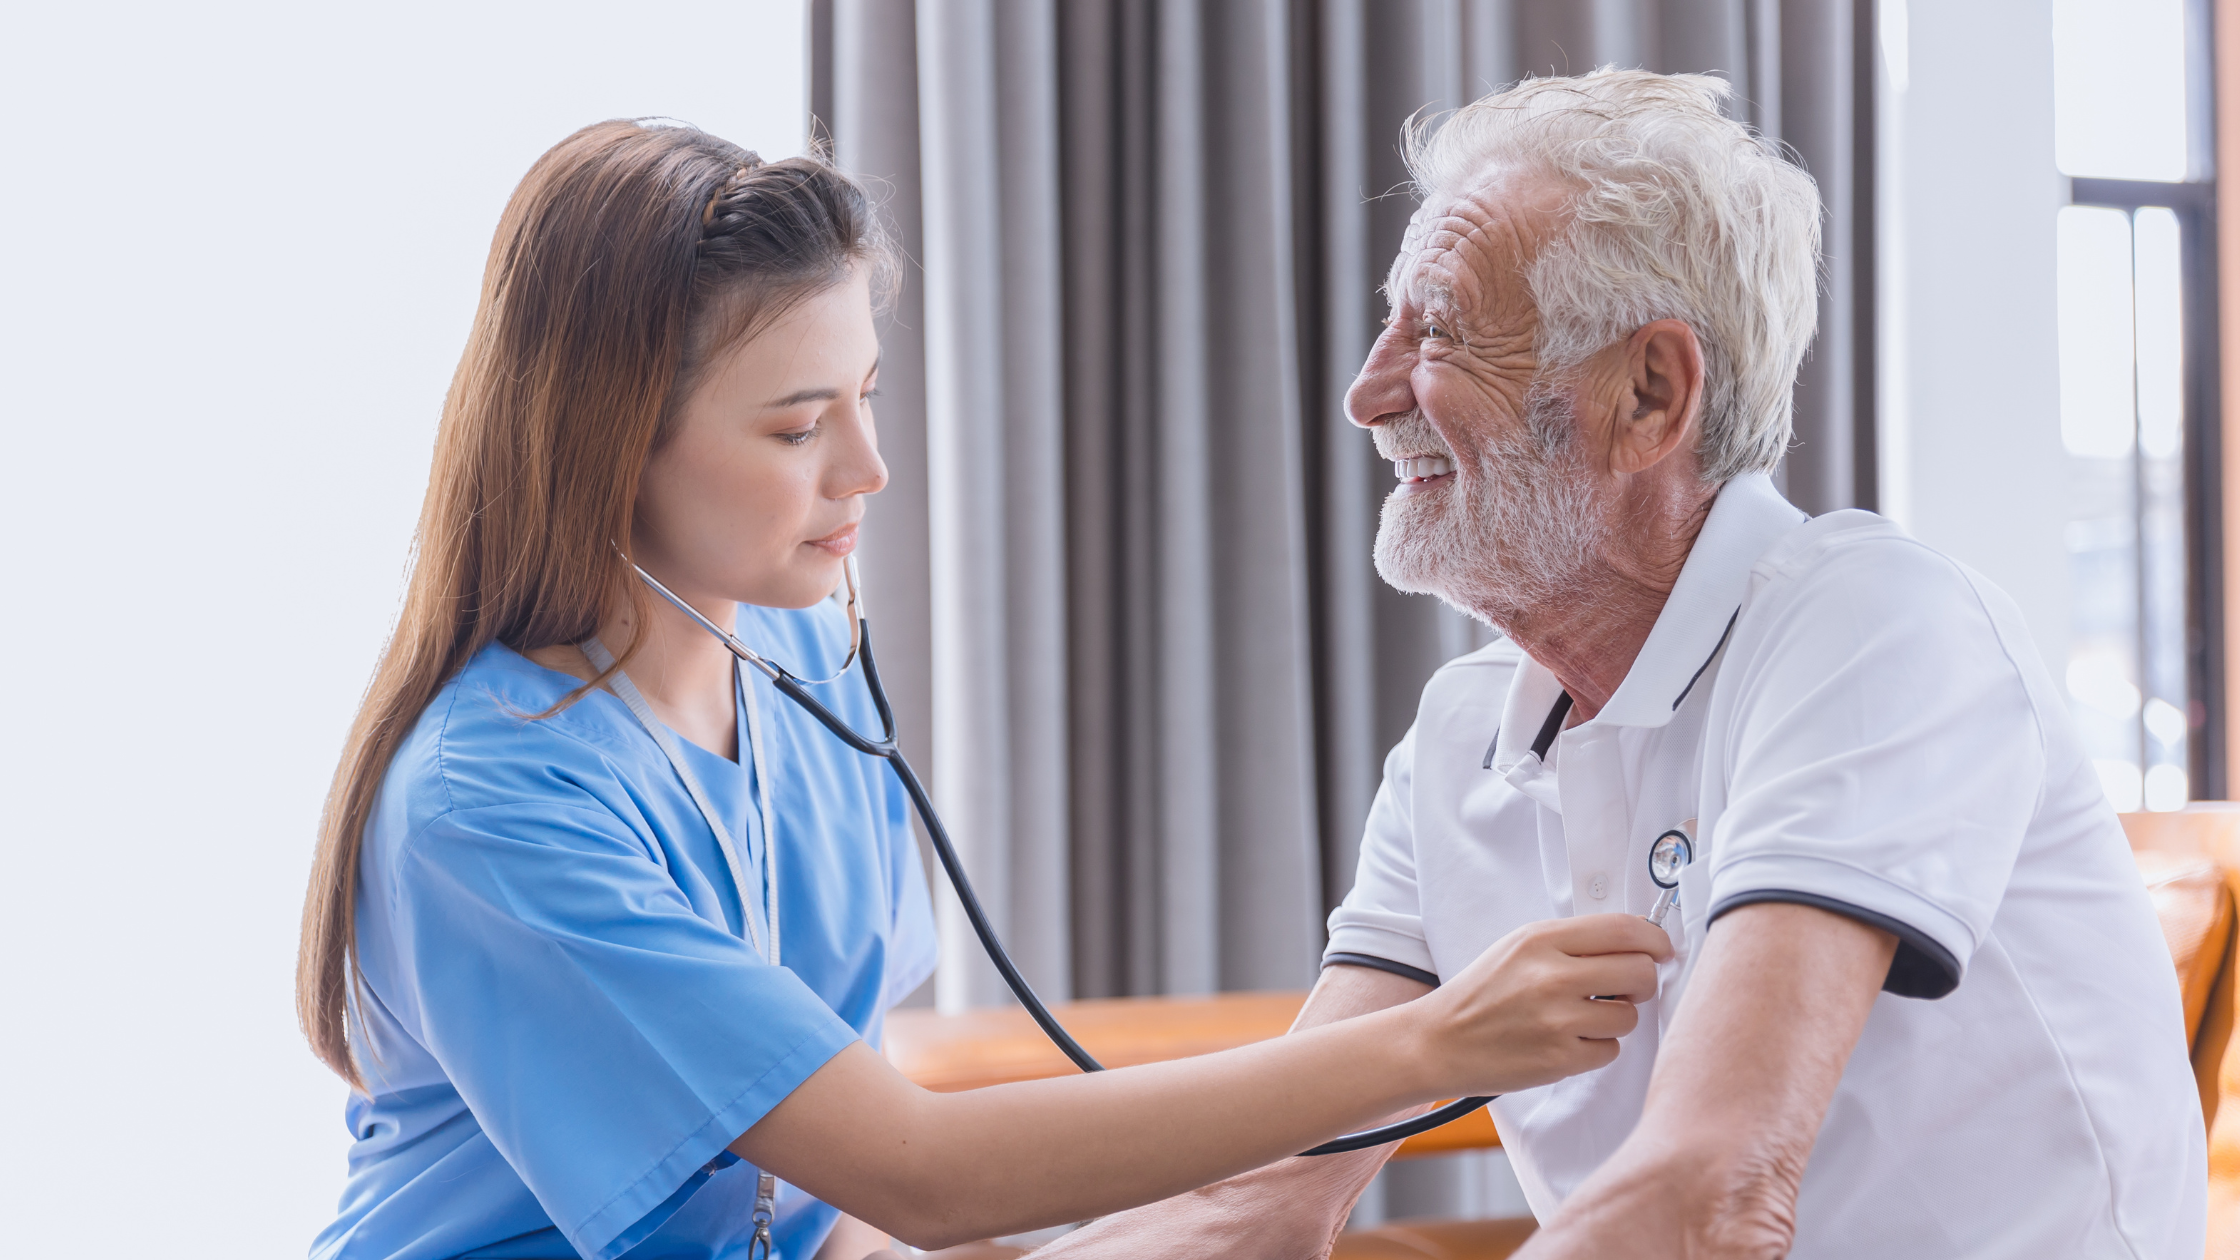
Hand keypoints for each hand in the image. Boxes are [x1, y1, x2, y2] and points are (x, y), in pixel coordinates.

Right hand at [1406, 914, 1673, 1097]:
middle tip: (1626, 988)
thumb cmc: (1483, 992)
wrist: (1441, 1041)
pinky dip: (1596, 1047)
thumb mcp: (1519, 947)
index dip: (1655, 940)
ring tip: (1584, 1017)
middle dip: (1643, 981)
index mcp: (1541, 939)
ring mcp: (1557, 1020)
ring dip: (1616, 1018)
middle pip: (1640, 972)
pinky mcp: (1559, 1059)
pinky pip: (1610, 1050)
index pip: (1624, 930)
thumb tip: (1637, 944)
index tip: (1661, 950)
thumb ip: (1573, 941)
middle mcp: (1552, 976)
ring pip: (1630, 1016)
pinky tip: (1568, 1040)